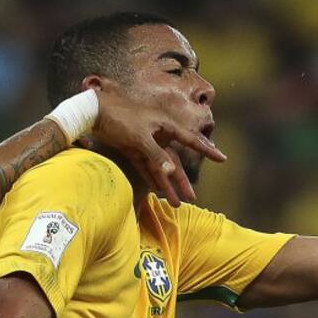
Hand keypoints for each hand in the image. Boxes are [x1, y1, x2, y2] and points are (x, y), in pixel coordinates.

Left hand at [93, 88, 225, 206]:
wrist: (95, 113)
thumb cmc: (120, 119)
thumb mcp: (140, 137)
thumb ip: (156, 154)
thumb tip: (170, 171)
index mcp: (165, 126)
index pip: (190, 140)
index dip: (206, 150)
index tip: (222, 158)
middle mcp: (158, 135)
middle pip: (174, 162)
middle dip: (183, 182)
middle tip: (193, 198)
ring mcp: (146, 144)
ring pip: (161, 168)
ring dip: (167, 186)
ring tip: (177, 204)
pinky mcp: (132, 150)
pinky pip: (146, 168)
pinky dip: (152, 180)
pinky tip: (158, 192)